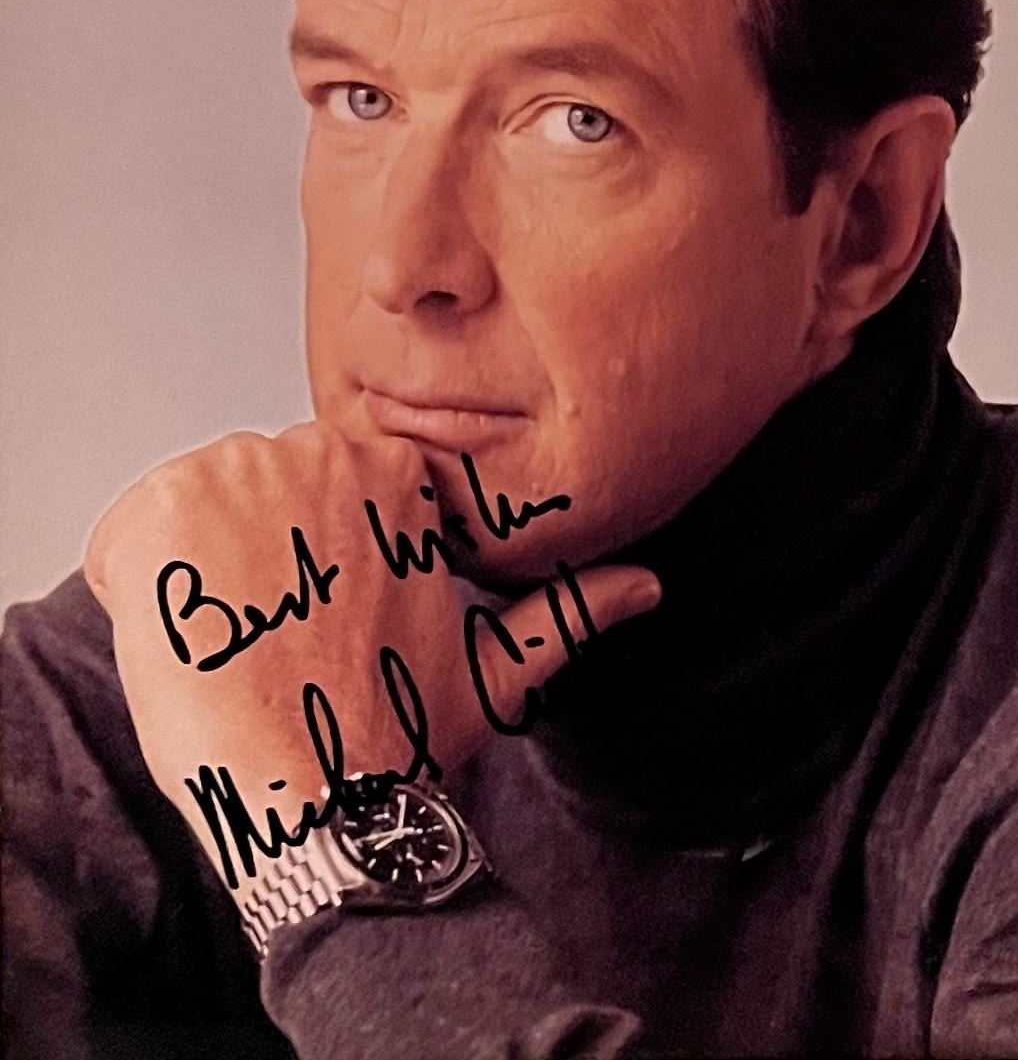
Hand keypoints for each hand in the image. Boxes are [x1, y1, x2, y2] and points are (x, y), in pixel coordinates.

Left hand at [84, 422, 659, 882]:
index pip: (310, 483)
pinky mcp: (166, 515)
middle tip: (274, 642)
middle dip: (247, 563)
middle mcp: (321, 453)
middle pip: (247, 491)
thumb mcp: (498, 668)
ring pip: (187, 512)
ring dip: (194, 579)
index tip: (305, 616)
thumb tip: (647, 584)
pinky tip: (186, 644)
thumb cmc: (399, 738)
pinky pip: (127, 539)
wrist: (324, 806)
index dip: (298, 556)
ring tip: (236, 647)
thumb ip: (567, 610)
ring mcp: (240, 476)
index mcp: (395, 474)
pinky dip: (138, 592)